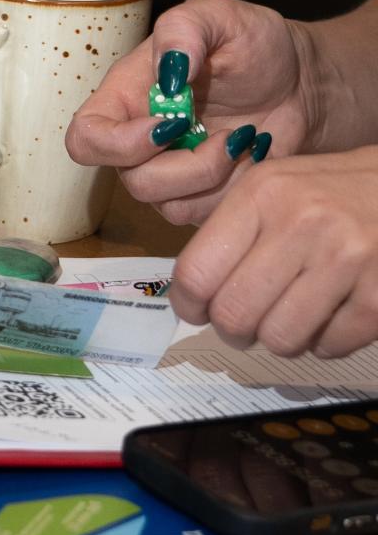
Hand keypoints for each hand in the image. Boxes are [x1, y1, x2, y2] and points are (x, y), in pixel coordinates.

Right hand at [65, 0, 321, 226]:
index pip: (86, 138)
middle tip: (230, 135)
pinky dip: (238, 190)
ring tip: (248, 140)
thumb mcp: (220, 17)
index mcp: (127, 97)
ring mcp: (172, 174)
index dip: (117, 144)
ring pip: (172, 207)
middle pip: (134, 182)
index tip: (170, 124)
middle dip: (190, 166)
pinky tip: (255, 155)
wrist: (300, 81)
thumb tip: (169, 72)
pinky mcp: (204, 197)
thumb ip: (185, 29)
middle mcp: (141, 142)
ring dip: (219, 178)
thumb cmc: (254, 44)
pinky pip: (208, 215)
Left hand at [171, 144, 377, 355]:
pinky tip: (332, 313)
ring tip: (293, 315)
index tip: (196, 311)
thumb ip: (233, 233)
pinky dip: (325, 341)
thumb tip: (191, 293)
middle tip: (245, 323)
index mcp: (262, 193)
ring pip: (279, 339)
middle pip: (233, 315)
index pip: (197, 271)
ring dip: (281, 338)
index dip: (189, 305)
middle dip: (233, 330)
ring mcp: (345, 259)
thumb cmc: (335, 192)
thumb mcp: (276, 186)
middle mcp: (301, 222)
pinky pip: (328, 347)